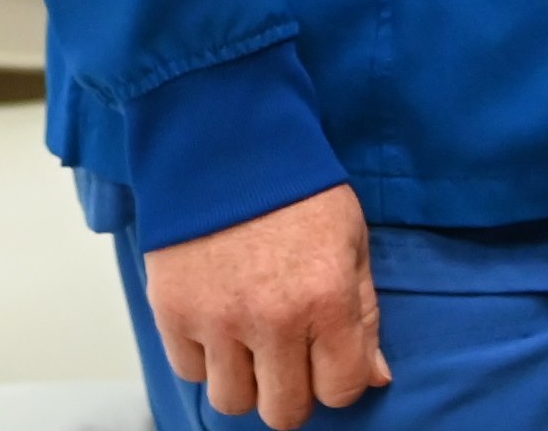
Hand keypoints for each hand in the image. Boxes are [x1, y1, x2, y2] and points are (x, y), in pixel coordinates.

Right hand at [144, 185, 386, 426]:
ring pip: (232, 402)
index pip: (341, 390)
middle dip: (292, 391)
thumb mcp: (351, 241)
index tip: (330, 360)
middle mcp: (272, 319)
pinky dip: (204, 357)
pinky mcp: (172, 313)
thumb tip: (375, 378)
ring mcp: (217, 320)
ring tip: (250, 341)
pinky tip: (218, 320)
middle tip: (289, 356)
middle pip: (283, 412)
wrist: (226, 143)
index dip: (339, 381)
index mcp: (327, 298)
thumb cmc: (298, 188)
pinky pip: (189, 372)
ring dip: (245, 380)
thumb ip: (364, 315)